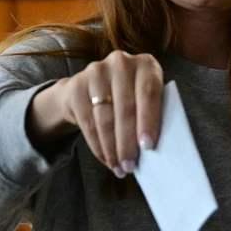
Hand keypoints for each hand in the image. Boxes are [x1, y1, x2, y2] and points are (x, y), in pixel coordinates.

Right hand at [28, 50, 163, 177]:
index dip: (148, 120)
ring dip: (112, 148)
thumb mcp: (145, 99)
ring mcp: (96, 72)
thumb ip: (153, 115)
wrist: (92, 86)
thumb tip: (153, 150)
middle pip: (125, 109)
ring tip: (119, 167)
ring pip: (105, 118)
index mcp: (146, 64)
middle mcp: (121, 63)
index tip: (148, 146)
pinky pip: (88, 123)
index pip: (149, 93)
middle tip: (131, 166)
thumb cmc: (131, 97)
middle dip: (128, 142)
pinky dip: (98, 146)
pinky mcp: (76, 86)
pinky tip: (106, 159)